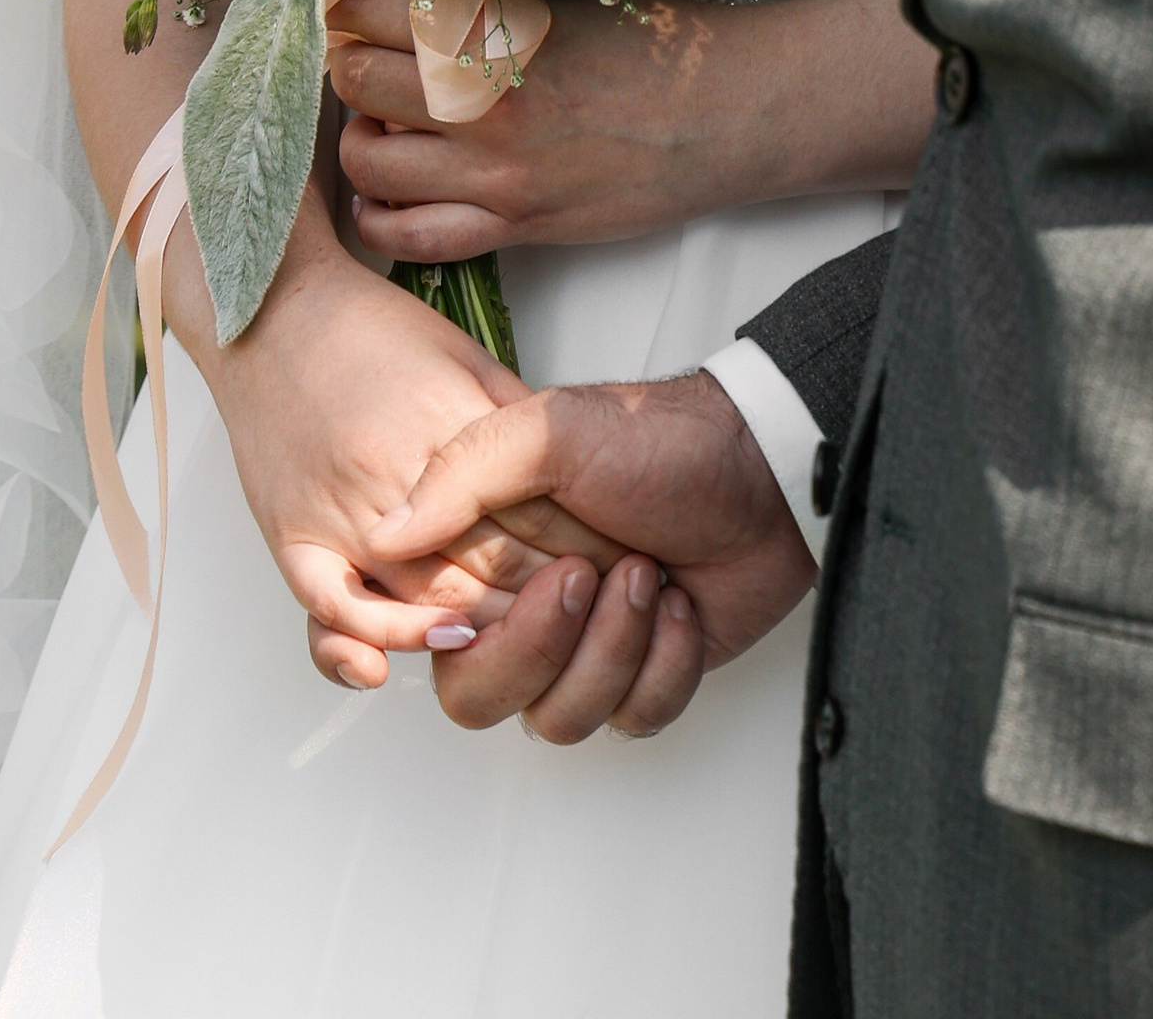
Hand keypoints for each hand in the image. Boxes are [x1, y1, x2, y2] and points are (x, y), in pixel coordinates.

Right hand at [205, 252, 616, 691]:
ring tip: (531, 648)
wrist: (271, 307)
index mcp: (447, 424)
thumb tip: (565, 479)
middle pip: (487, 565)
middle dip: (546, 601)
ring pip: (425, 595)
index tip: (619, 573)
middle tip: (587, 621)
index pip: (530, 512)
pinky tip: (408, 661)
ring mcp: (337, 508)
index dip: (581, 552)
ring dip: (484, 629)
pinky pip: (333, 606)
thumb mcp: (468, 354)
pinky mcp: (289, 533)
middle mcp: (393, 472)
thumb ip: (511, 421)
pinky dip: (376, 638)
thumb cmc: (370, 327)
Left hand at [332, 0, 938, 263]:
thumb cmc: (651, 44)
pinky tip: (385, 191)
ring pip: (367, 159)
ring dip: (359, 135)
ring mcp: (494, 170)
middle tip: (358, 54)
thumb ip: (479, 6)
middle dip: (344, 62)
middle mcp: (483, 98)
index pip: (371, 3)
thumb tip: (395, 0)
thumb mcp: (558, 1)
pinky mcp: (512, 225)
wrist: (722, 115)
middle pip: (354, 78)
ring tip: (381, 119)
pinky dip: (380, 215)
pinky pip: (409, 236)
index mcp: (496, 24)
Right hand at [372, 368, 817, 741]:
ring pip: (560, 720)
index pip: (433, 640)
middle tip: (588, 575)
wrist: (765, 468)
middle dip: (541, 647)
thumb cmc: (660, 441)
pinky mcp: (645, 676)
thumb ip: (464, 474)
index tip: (512, 589)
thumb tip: (387, 534)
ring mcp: (588, 649)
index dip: (465, 633)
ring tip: (647, 575)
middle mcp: (528, 610)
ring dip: (613, 648)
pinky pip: (633, 719)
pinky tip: (682, 608)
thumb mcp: (553, 431)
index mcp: (491, 558)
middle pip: (482, 697)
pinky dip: (665, 665)